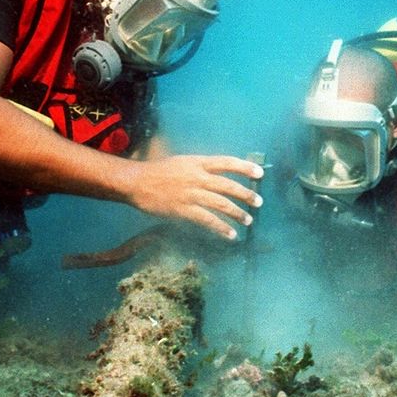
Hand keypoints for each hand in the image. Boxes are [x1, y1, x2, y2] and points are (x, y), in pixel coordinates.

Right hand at [120, 155, 263, 239]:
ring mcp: (190, 194)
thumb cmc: (158, 172)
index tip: (260, 173)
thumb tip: (219, 175)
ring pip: (221, 204)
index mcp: (197, 163)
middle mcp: (197, 177)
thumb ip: (200, 168)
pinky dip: (221, 228)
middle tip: (259, 202)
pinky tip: (231, 234)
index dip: (245, 167)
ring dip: (238, 213)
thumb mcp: (182, 162)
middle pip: (228, 186)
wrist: (136, 182)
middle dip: (246, 194)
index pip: (227, 162)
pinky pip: (207, 220)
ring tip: (248, 220)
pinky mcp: (183, 209)